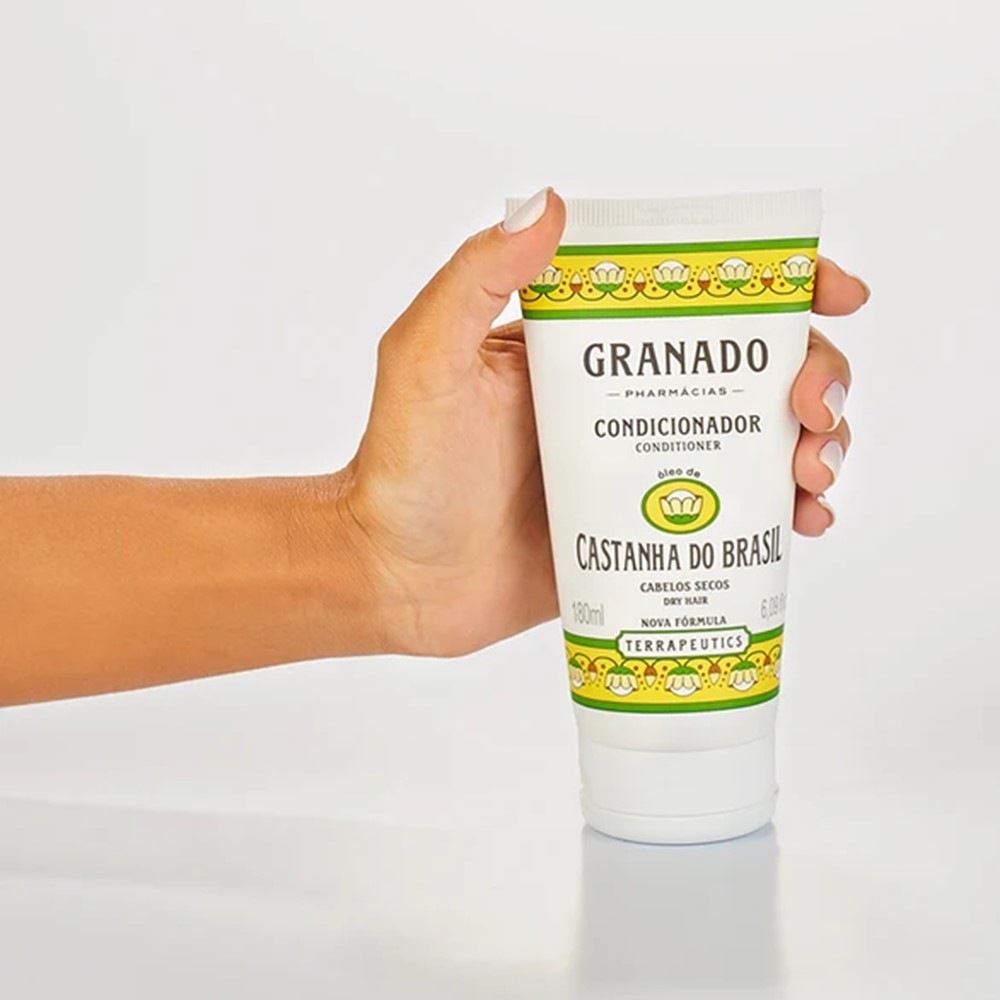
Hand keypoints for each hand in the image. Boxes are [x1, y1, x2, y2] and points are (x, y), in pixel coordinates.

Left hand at [336, 190, 868, 656]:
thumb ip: (476, 280)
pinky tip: (802, 524)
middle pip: (750, 369)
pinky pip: (732, 518)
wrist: (396, 580)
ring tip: (814, 474)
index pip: (694, 297)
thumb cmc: (403, 470)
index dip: (777, 288)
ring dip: (814, 445)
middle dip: (811, 374)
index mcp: (587, 347)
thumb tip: (548, 203)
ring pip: (758, 442)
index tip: (832, 294)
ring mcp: (640, 470)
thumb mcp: (425, 360)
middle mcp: (624, 402)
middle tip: (809, 407)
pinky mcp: (645, 535)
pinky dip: (782, 516)